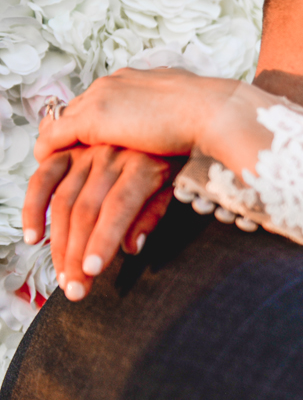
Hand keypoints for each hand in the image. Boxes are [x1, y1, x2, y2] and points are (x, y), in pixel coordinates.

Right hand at [23, 145, 181, 300]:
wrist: (171, 111)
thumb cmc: (173, 155)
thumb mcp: (173, 183)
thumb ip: (151, 214)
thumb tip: (131, 248)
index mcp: (143, 166)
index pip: (119, 208)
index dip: (103, 240)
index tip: (92, 270)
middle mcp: (112, 157)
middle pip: (88, 210)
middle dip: (78, 254)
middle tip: (75, 289)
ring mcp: (87, 151)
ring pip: (64, 201)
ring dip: (58, 243)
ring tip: (61, 275)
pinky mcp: (69, 149)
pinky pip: (44, 178)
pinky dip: (33, 206)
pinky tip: (33, 236)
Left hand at [33, 67, 239, 162]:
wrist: (215, 112)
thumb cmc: (214, 116)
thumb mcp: (189, 112)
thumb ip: (174, 115)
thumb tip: (179, 130)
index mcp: (138, 79)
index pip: (103, 97)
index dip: (95, 119)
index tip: (93, 137)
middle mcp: (115, 83)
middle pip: (79, 106)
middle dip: (71, 128)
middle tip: (64, 151)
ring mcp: (102, 98)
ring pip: (63, 120)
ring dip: (58, 141)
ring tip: (54, 161)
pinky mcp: (94, 120)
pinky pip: (55, 136)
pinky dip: (49, 150)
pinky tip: (48, 164)